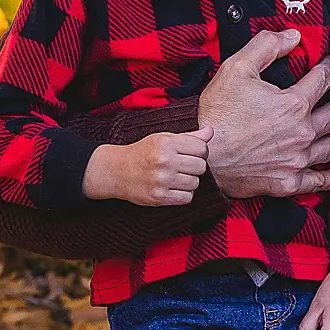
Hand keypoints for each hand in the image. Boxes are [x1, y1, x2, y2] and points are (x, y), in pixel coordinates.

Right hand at [84, 128, 210, 204]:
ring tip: (177, 177)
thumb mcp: (164, 138)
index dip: (200, 152)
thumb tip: (211, 131)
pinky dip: (183, 194)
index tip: (191, 154)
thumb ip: (189, 137)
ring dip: (189, 181)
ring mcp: (161, 180)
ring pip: (195, 183)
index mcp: (166, 143)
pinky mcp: (159, 197)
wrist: (118, 171)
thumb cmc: (144, 152)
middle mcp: (164, 161)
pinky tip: (173, 187)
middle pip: (201, 166)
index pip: (202, 148)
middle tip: (183, 166)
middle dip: (195, 167)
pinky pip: (187, 198)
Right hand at [199, 29, 329, 199]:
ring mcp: (296, 159)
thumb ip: (266, 46)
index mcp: (294, 104)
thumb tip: (293, 35)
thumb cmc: (218, 113)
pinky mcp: (287, 182)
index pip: (322, 80)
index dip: (328, 68)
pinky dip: (328, 177)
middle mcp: (302, 132)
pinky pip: (315, 181)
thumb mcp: (237, 68)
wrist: (203, 157)